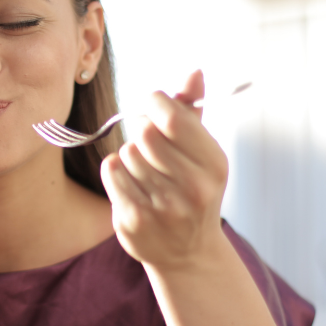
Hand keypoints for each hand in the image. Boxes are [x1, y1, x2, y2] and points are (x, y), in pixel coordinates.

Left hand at [101, 70, 228, 271]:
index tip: (153, 103)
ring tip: (146, 172)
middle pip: (144, 133)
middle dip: (142, 130)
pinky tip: (132, 184)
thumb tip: (194, 72)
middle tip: (148, 141)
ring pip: (127, 152)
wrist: (188, 253)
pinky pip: (112, 171)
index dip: (155, 102)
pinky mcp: (134, 220)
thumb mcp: (202, 152)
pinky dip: (116, 171)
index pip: (172, 118)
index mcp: (214, 164)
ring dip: (131, 155)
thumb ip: (193, 111)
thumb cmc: (193, 190)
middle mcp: (193, 188)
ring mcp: (163, 207)